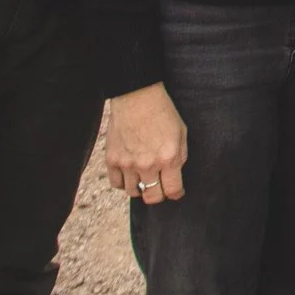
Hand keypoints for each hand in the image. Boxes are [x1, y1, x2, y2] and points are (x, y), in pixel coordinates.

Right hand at [104, 83, 188, 202]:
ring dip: (140, 188)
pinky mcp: (112, 160)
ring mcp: (127, 164)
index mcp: (168, 158)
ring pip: (133, 193)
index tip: (175, 192)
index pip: (172, 191)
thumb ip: (180, 156)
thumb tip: (175, 174)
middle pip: (152, 197)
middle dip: (158, 195)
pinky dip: (123, 183)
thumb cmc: (162, 112)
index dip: (176, 194)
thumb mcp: (181, 132)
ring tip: (143, 178)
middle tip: (159, 187)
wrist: (137, 96)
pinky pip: (116, 184)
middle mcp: (147, 165)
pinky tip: (129, 174)